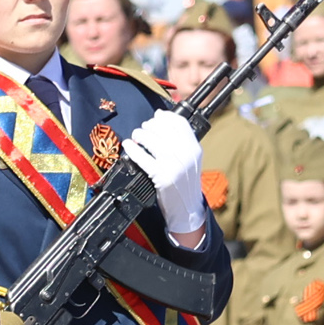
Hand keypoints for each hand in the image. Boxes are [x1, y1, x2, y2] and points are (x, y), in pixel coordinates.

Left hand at [124, 110, 207, 240]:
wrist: (187, 208)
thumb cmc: (185, 182)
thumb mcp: (190, 159)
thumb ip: (179, 140)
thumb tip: (160, 115)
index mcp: (195, 148)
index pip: (180, 123)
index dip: (165, 116)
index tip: (156, 116)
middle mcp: (186, 155)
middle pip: (164, 129)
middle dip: (150, 125)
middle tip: (143, 128)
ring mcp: (174, 166)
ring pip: (153, 141)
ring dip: (140, 135)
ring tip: (136, 136)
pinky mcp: (162, 177)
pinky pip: (143, 158)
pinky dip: (133, 150)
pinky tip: (128, 146)